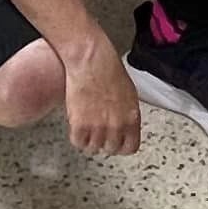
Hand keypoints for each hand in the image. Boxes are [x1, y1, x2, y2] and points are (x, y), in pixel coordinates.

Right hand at [63, 36, 141, 154]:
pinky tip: (77, 122)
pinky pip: (78, 142)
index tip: (115, 141)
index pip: (130, 148)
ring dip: (89, 137)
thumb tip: (125, 127)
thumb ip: (128, 115)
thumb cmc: (109, 70)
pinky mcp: (80, 126)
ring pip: (93, 148)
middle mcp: (116, 127)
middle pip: (110, 149)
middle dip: (104, 140)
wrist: (91, 59)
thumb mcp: (129, 94)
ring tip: (87, 121)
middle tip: (98, 128)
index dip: (121, 145)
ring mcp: (98, 128)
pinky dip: (76, 135)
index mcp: (131, 119)